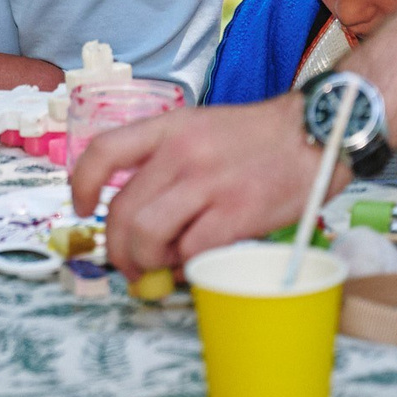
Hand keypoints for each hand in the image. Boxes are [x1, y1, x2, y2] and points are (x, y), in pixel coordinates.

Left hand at [72, 95, 319, 276]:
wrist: (316, 133)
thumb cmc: (258, 138)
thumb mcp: (202, 128)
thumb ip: (167, 162)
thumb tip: (136, 213)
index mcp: (169, 127)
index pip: (104, 152)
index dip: (81, 185)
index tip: (79, 209)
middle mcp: (181, 153)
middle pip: (121, 210)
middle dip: (116, 248)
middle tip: (128, 265)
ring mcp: (208, 183)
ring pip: (147, 235)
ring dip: (145, 261)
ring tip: (160, 268)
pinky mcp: (238, 212)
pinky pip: (191, 251)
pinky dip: (185, 267)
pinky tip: (194, 266)